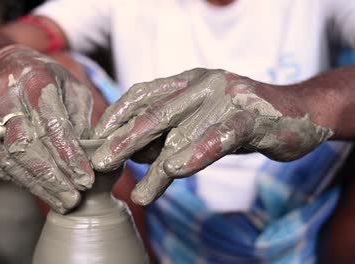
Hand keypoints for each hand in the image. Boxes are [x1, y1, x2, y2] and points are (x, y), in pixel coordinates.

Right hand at [0, 45, 93, 213]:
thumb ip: (80, 118)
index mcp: (35, 80)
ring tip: (61, 202)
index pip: (51, 123)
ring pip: (9, 157)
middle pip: (25, 144)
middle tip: (74, 199)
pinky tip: (41, 191)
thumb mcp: (71, 87)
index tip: (86, 179)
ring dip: (36, 185)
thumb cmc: (45, 79)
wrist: (0, 65)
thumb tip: (92, 155)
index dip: (68, 155)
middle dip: (51, 176)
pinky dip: (20, 179)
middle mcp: (6, 96)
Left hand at [91, 68, 332, 204]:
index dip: (117, 115)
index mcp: (187, 81)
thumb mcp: (201, 118)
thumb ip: (171, 130)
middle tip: (101, 163)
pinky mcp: (251, 118)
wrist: (296, 112)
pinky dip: (197, 153)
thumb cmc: (240, 118)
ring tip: (138, 194)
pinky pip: (220, 137)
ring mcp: (227, 98)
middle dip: (125, 140)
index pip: (143, 94)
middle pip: (156, 114)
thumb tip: (134, 154)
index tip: (95, 138)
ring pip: (184, 133)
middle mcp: (203, 84)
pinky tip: (176, 171)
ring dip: (158, 167)